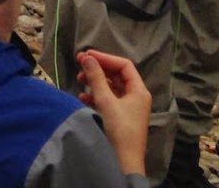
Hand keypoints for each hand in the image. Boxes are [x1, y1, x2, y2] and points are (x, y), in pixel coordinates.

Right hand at [76, 49, 150, 176]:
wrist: (124, 162)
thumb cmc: (119, 130)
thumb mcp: (106, 101)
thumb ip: (96, 78)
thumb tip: (87, 57)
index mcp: (138, 91)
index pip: (123, 65)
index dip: (105, 58)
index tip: (87, 56)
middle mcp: (135, 97)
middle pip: (116, 75)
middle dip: (98, 69)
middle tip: (80, 65)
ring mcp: (128, 108)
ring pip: (110, 88)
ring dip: (95, 82)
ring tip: (79, 80)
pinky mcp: (120, 118)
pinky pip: (107, 100)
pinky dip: (95, 96)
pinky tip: (83, 98)